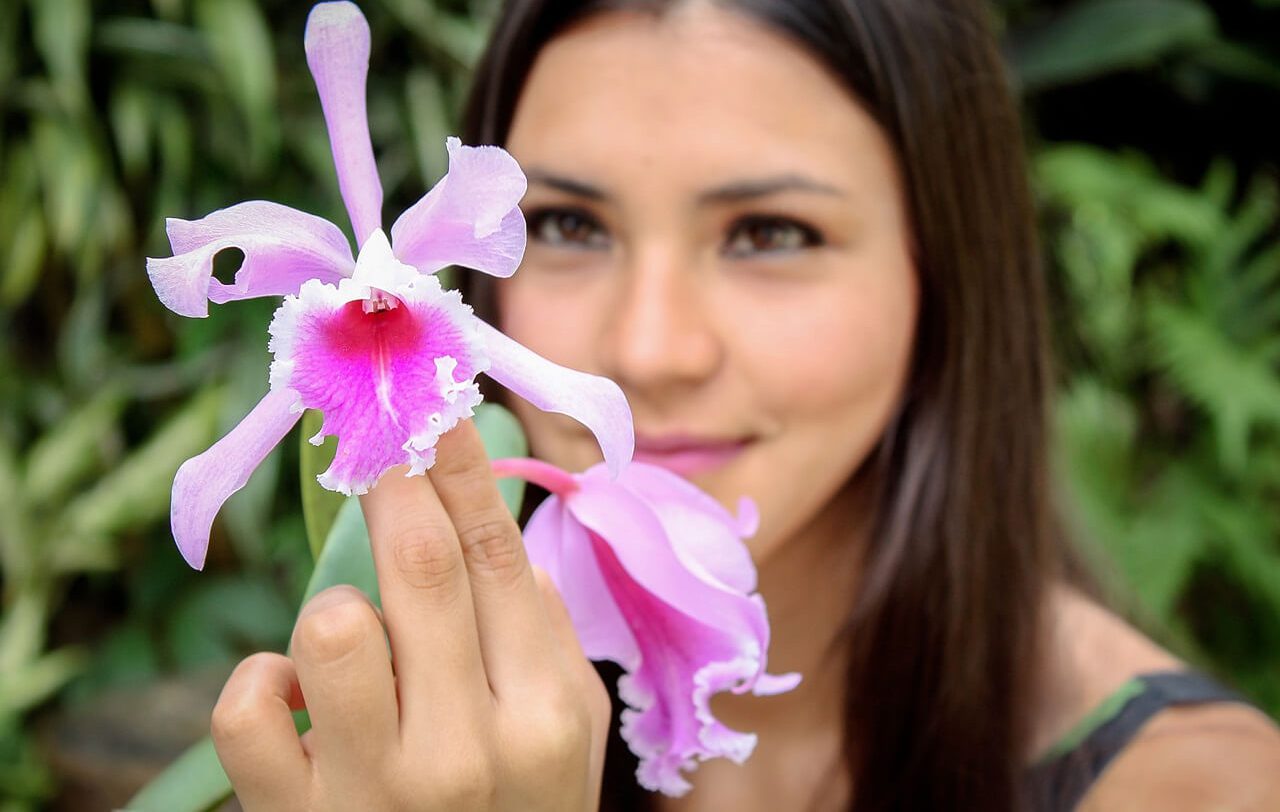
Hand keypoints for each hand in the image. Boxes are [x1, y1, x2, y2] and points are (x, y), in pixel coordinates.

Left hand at [210, 421, 611, 810]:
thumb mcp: (568, 728)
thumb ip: (536, 629)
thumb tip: (482, 517)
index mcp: (545, 709)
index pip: (495, 550)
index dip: (457, 459)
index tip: (429, 394)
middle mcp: (469, 746)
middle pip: (416, 560)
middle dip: (388, 475)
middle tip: (372, 432)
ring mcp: (382, 788)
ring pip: (329, 624)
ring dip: (334, 609)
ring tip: (353, 639)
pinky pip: (248, 705)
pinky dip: (262, 684)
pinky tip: (297, 705)